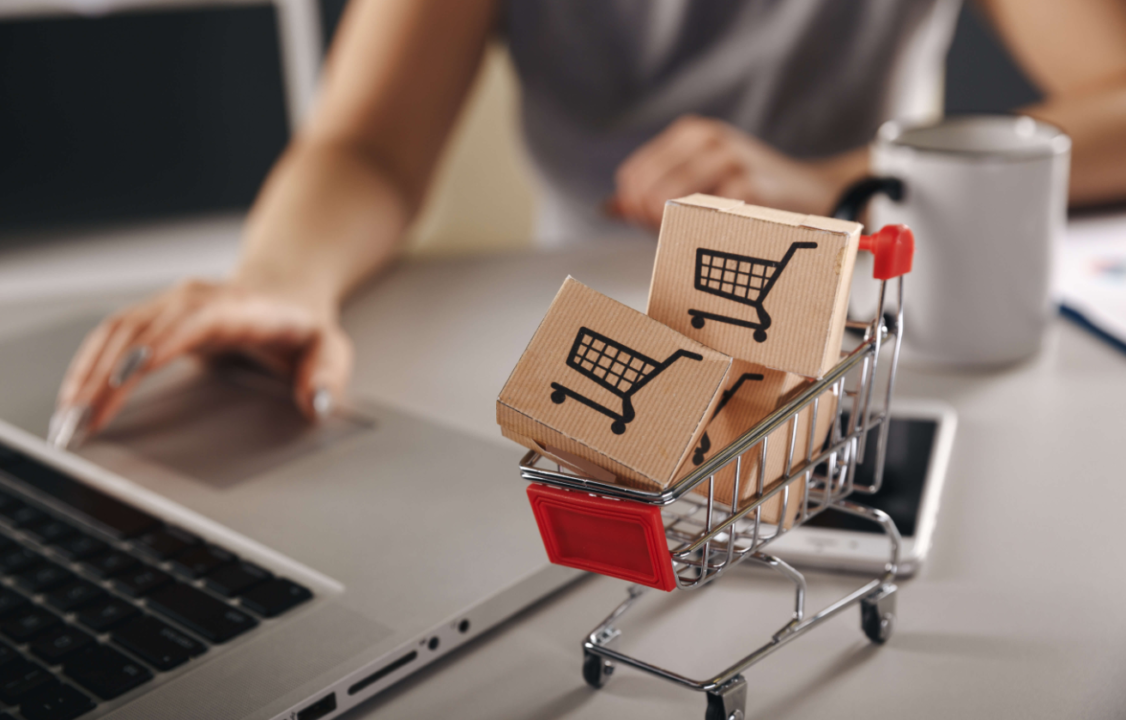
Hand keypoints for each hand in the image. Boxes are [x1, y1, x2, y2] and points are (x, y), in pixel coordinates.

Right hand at [49, 279, 352, 447]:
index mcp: (236, 306)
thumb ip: (328, 374)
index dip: (158, 344)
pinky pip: (111, 339)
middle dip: (106, 376)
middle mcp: (194, 299)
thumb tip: (316, 404)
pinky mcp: (153, 318)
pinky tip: (74, 400)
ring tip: (69, 421)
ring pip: (116, 334)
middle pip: (141, 331)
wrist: (284, 290)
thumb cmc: (302, 323)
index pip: (191, 320)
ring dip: (87, 376)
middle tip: (84, 421)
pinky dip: (88, 369)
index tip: (128, 374)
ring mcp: (169, 305)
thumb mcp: (330, 347)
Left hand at [609, 115, 866, 230]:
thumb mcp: (699, 181)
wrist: (813, 194)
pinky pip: (700, 218)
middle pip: (644, 191)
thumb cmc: (750, 192)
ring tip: (696, 232)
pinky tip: (721, 231)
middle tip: (672, 233)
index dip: (634, 208)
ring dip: (672, 229)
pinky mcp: (747, 187)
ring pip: (667, 203)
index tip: (653, 223)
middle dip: (648, 221)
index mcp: (690, 132)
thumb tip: (610, 207)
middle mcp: (707, 138)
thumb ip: (653, 193)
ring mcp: (728, 159)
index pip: (632, 176)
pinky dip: (701, 232)